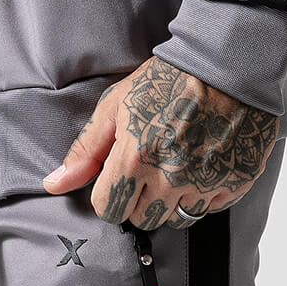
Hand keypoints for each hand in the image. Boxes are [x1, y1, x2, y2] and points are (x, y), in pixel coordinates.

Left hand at [42, 55, 279, 228]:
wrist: (226, 65)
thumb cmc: (168, 80)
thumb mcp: (116, 105)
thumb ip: (85, 150)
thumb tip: (53, 184)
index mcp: (135, 159)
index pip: (108, 210)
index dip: (109, 193)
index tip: (119, 174)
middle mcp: (169, 179)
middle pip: (141, 220)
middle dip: (138, 198)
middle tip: (149, 166)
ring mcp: (203, 185)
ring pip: (175, 220)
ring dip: (170, 200)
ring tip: (176, 164)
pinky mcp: (232, 186)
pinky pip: (207, 210)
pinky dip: (201, 193)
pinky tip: (201, 163)